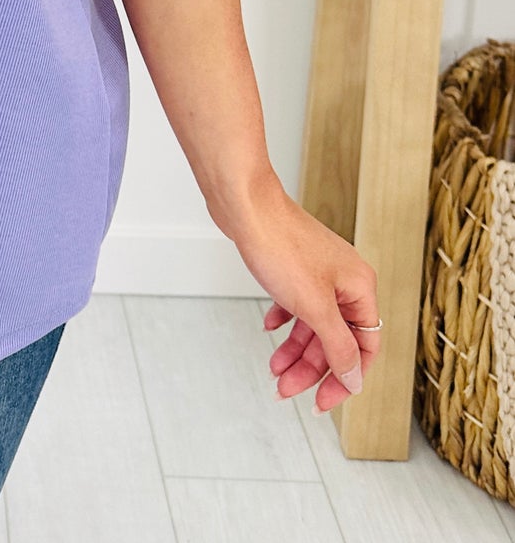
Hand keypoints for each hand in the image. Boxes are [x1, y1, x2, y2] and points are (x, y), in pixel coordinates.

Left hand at [223, 178, 380, 412]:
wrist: (244, 204)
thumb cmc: (280, 246)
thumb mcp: (314, 307)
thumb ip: (338, 346)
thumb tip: (356, 379)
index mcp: (360, 288)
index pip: (364, 348)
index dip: (344, 379)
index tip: (321, 403)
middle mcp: (345, 280)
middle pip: (335, 339)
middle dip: (311, 368)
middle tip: (285, 390)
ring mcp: (319, 272)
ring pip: (313, 324)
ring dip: (294, 350)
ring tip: (273, 369)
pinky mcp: (295, 265)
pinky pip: (297, 304)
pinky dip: (285, 320)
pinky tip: (268, 328)